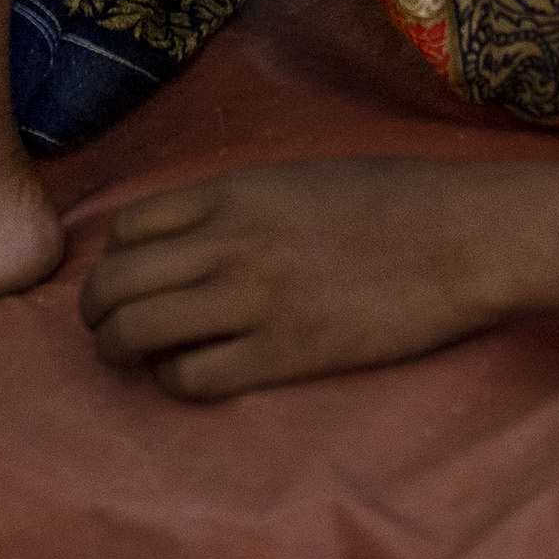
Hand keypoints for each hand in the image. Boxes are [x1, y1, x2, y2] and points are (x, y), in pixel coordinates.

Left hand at [78, 158, 546, 397]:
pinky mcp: (283, 354)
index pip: (127, 230)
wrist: (460, 237)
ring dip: (120, 351)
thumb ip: (240, 203)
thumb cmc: (394, 200)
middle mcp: (227, 244)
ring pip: (137, 331)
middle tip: (107, 329)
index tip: (127, 280)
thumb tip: (196, 231)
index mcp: (231, 194)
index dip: (115, 261)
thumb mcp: (299, 177)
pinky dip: (175, 382)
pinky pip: (192, 378)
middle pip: (114, 282)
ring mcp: (251, 300)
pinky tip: (191, 377)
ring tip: (133, 359)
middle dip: (98, 313)